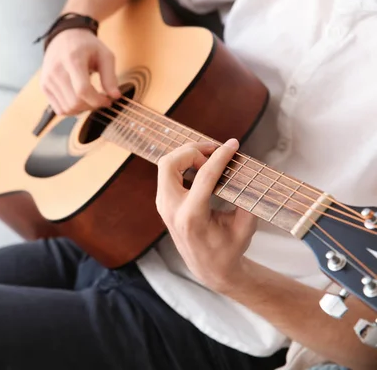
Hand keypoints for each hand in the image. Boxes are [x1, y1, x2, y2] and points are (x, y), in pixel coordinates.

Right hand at [40, 29, 121, 115]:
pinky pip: (59, 109)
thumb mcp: (104, 55)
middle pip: (74, 102)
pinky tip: (79, 100)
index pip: (83, 90)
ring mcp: (48, 79)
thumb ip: (110, 76)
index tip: (108, 100)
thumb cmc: (87, 46)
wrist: (64, 36)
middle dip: (92, 106)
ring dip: (82, 109)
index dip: (97, 100)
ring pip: (67, 108)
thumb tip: (115, 96)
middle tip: (101, 100)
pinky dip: (72, 109)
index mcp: (72, 59)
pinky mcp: (44, 86)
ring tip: (90, 99)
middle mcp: (56, 70)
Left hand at [155, 139, 257, 292]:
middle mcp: (171, 209)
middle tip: (215, 151)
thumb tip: (248, 170)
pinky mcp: (163, 202)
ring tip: (211, 157)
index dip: (220, 156)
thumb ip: (248, 201)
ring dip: (187, 155)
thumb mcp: (245, 228)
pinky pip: (168, 173)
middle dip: (193, 150)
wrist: (208, 268)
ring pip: (166, 164)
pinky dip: (183, 163)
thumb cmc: (229, 249)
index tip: (233, 144)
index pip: (203, 176)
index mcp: (191, 217)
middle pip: (170, 163)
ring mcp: (164, 205)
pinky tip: (202, 165)